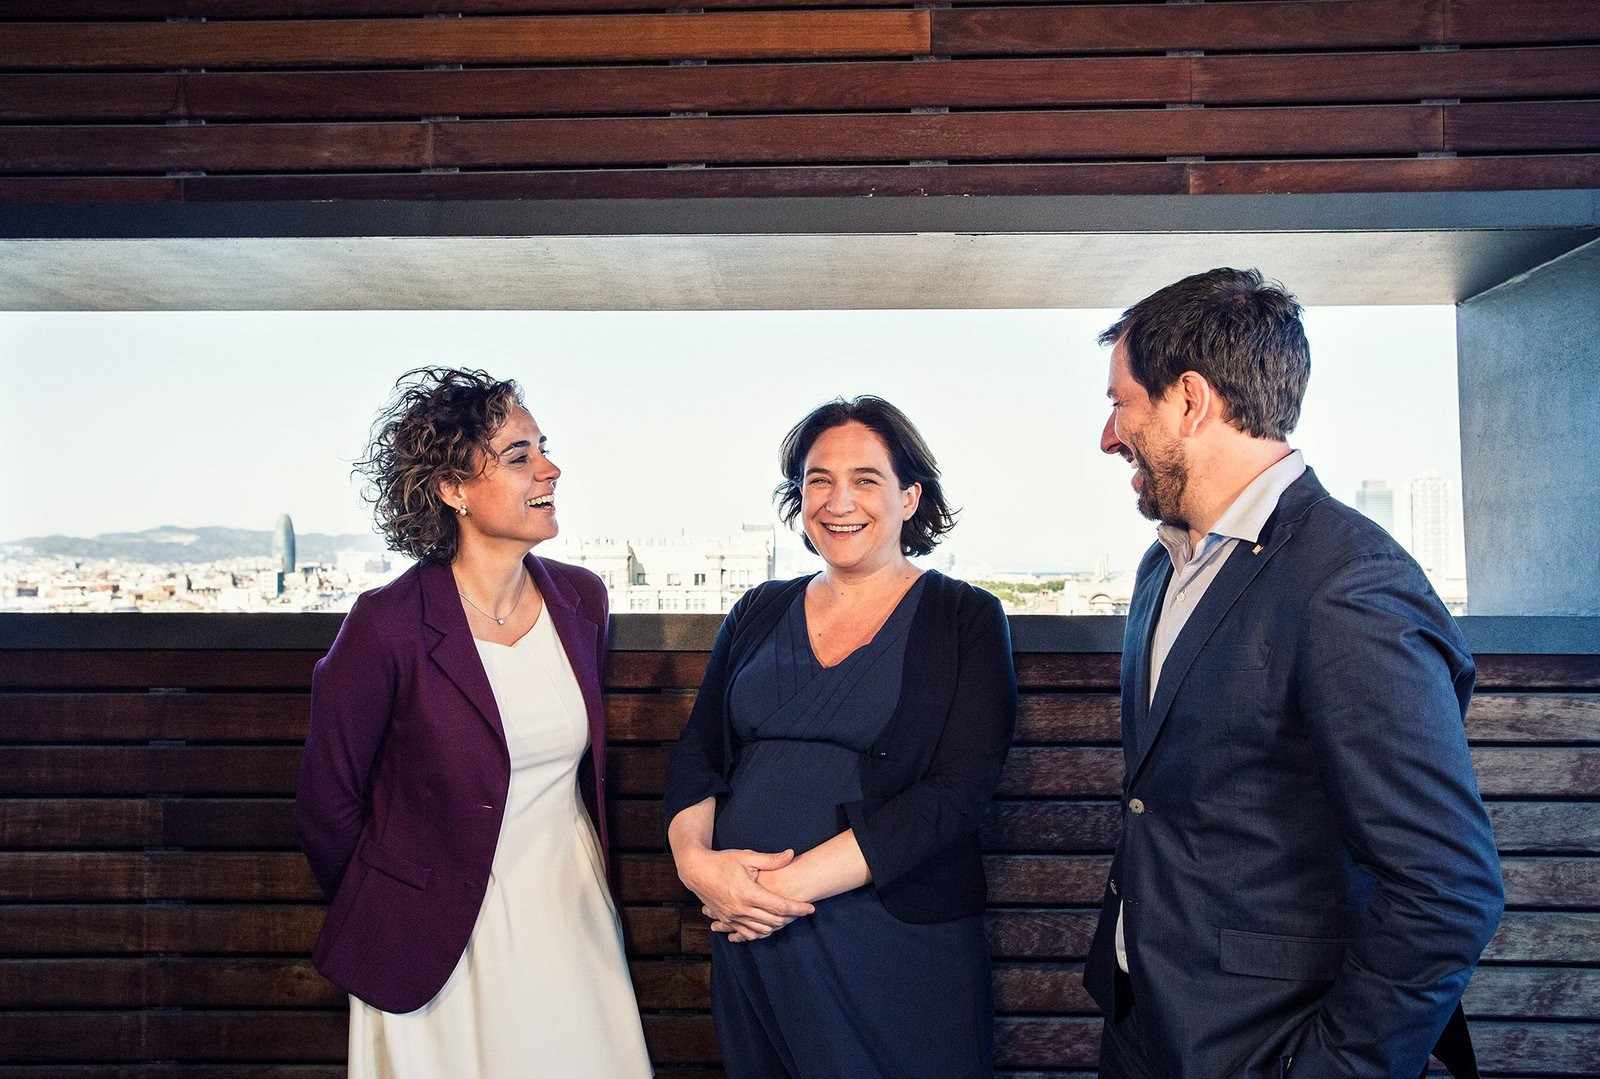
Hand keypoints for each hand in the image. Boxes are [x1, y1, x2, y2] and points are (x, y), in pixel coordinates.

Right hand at [678, 846, 814, 941]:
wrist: (696, 871)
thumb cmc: (722, 861)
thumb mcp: (747, 856)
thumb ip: (770, 859)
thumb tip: (791, 854)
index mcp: (749, 893)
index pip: (780, 906)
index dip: (798, 908)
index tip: (811, 908)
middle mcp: (741, 909)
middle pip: (774, 921)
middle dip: (790, 918)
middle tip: (801, 910)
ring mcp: (733, 917)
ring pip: (761, 930)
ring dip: (777, 926)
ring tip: (788, 918)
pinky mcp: (727, 920)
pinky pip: (747, 933)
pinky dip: (760, 932)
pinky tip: (768, 926)